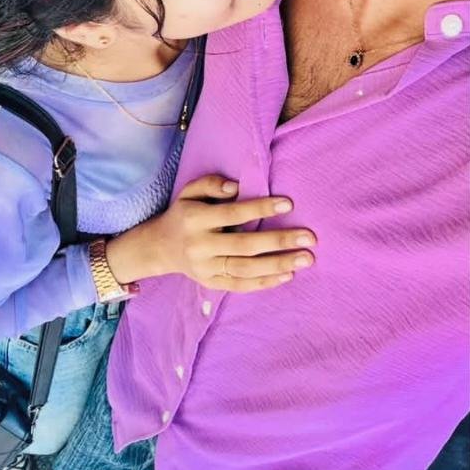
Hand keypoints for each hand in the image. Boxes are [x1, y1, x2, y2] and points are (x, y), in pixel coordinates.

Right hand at [106, 175, 315, 292]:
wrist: (160, 247)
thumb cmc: (183, 214)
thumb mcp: (189, 192)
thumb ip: (211, 183)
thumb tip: (237, 187)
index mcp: (196, 220)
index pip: (232, 215)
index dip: (260, 209)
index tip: (288, 204)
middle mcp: (201, 246)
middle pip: (244, 245)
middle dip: (279, 242)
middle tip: (310, 238)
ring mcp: (206, 268)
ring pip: (245, 269)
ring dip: (278, 265)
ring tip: (306, 259)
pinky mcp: (211, 283)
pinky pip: (240, 286)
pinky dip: (265, 283)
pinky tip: (288, 275)